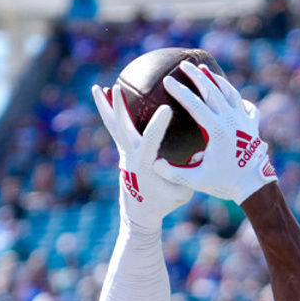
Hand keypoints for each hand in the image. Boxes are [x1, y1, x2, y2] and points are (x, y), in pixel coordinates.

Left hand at [92, 82, 191, 229]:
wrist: (140, 213)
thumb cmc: (164, 203)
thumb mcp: (182, 192)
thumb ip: (189, 173)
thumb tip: (202, 153)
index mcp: (146, 164)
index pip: (151, 141)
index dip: (159, 125)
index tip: (166, 108)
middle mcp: (131, 155)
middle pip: (121, 128)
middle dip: (119, 108)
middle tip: (116, 87)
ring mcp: (124, 153)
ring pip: (112, 125)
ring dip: (104, 106)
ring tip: (97, 88)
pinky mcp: (123, 152)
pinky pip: (114, 129)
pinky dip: (110, 113)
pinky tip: (107, 98)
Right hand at [153, 61, 276, 204]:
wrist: (254, 187)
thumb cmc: (225, 183)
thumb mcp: (197, 179)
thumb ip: (173, 172)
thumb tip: (153, 164)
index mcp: (217, 130)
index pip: (195, 104)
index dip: (180, 91)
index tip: (167, 80)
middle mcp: (232, 121)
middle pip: (213, 90)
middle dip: (197, 75)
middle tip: (184, 65)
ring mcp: (244, 121)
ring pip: (230, 93)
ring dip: (217, 80)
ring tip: (205, 70)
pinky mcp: (253, 126)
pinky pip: (246, 106)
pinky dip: (237, 98)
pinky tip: (232, 96)